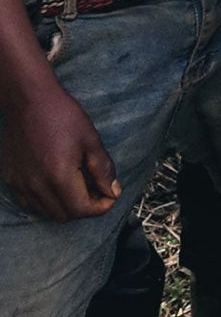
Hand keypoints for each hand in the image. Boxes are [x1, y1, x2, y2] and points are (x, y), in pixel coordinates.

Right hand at [1, 78, 120, 220]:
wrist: (29, 101)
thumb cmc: (63, 116)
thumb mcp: (91, 140)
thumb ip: (102, 169)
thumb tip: (114, 192)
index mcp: (59, 177)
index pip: (81, 209)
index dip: (100, 207)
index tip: (111, 196)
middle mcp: (36, 186)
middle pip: (64, 215)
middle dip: (85, 208)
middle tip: (98, 191)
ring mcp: (20, 185)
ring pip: (47, 211)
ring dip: (66, 206)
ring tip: (80, 186)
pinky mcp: (11, 180)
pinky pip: (30, 203)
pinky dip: (47, 201)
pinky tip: (58, 183)